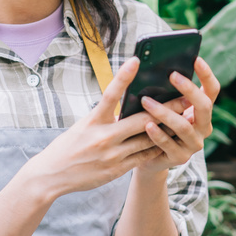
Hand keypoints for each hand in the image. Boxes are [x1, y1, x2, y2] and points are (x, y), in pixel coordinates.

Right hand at [22, 57, 188, 197]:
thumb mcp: (83, 126)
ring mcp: (111, 156)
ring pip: (146, 140)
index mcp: (92, 121)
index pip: (110, 94)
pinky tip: (166, 141)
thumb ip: (106, 117)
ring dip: (165, 130)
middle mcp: (102, 137)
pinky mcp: (116, 170)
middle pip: (140, 120)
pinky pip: (142, 158)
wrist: (51, 176)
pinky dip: (154, 148)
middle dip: (165, 109)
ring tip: (182, 120)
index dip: (123, 76)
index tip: (137, 60)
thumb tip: (130, 107)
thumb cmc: (68, 145)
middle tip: (184, 98)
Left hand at [135, 56, 219, 176]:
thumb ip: (167, 94)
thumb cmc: (157, 125)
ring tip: (146, 101)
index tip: (196, 59)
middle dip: (189, 89)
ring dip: (164, 112)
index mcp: (202, 112)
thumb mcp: (165, 108)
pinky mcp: (180, 157)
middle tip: (172, 75)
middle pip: (204, 106)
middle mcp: (203, 127)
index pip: (212, 90)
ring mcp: (193, 144)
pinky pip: (169, 144)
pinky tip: (147, 124)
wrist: (149, 158)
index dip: (207, 74)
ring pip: (183, 126)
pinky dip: (157, 133)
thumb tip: (155, 69)